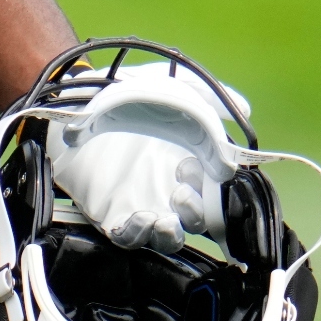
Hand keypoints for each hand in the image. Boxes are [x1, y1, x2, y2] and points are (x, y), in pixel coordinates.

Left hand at [44, 62, 246, 251]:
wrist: (76, 96)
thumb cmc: (126, 91)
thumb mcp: (171, 83)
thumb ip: (208, 95)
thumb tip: (244, 110)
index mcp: (187, 164)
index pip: (214, 193)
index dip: (217, 191)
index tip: (208, 170)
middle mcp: (166, 188)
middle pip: (195, 221)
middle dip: (197, 214)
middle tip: (182, 191)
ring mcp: (138, 201)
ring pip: (166, 237)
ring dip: (171, 234)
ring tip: (164, 218)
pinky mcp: (109, 211)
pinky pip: (127, 237)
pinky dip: (136, 235)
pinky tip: (139, 218)